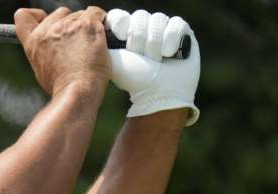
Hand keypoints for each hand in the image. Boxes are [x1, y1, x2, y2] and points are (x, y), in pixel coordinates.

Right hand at [15, 6, 111, 96]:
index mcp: (33, 42)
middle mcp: (48, 31)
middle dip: (69, 23)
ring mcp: (68, 26)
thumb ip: (44, 52)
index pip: (24, 17)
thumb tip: (54, 49)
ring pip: (81, 14)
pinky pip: (97, 13)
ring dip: (87, 26)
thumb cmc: (62, 87)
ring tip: (90, 47)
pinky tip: (100, 36)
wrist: (77, 91)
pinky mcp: (87, 24)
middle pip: (60, 13)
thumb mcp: (42, 70)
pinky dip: (101, 22)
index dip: (35, 15)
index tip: (44, 19)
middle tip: (77, 41)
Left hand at [106, 9, 201, 125]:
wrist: (160, 93)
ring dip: (155, 44)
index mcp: (125, 33)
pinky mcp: (182, 31)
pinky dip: (171, 39)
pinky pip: (176, 23)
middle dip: (139, 40)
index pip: (120, 15)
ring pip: (158, 19)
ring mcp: (163, 28)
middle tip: (142, 59)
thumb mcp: (113, 62)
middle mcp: (144, 27)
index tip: (119, 36)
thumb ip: (103, 44)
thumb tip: (95, 30)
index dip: (120, 23)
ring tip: (157, 61)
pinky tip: (170, 54)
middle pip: (140, 17)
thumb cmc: (135, 80)